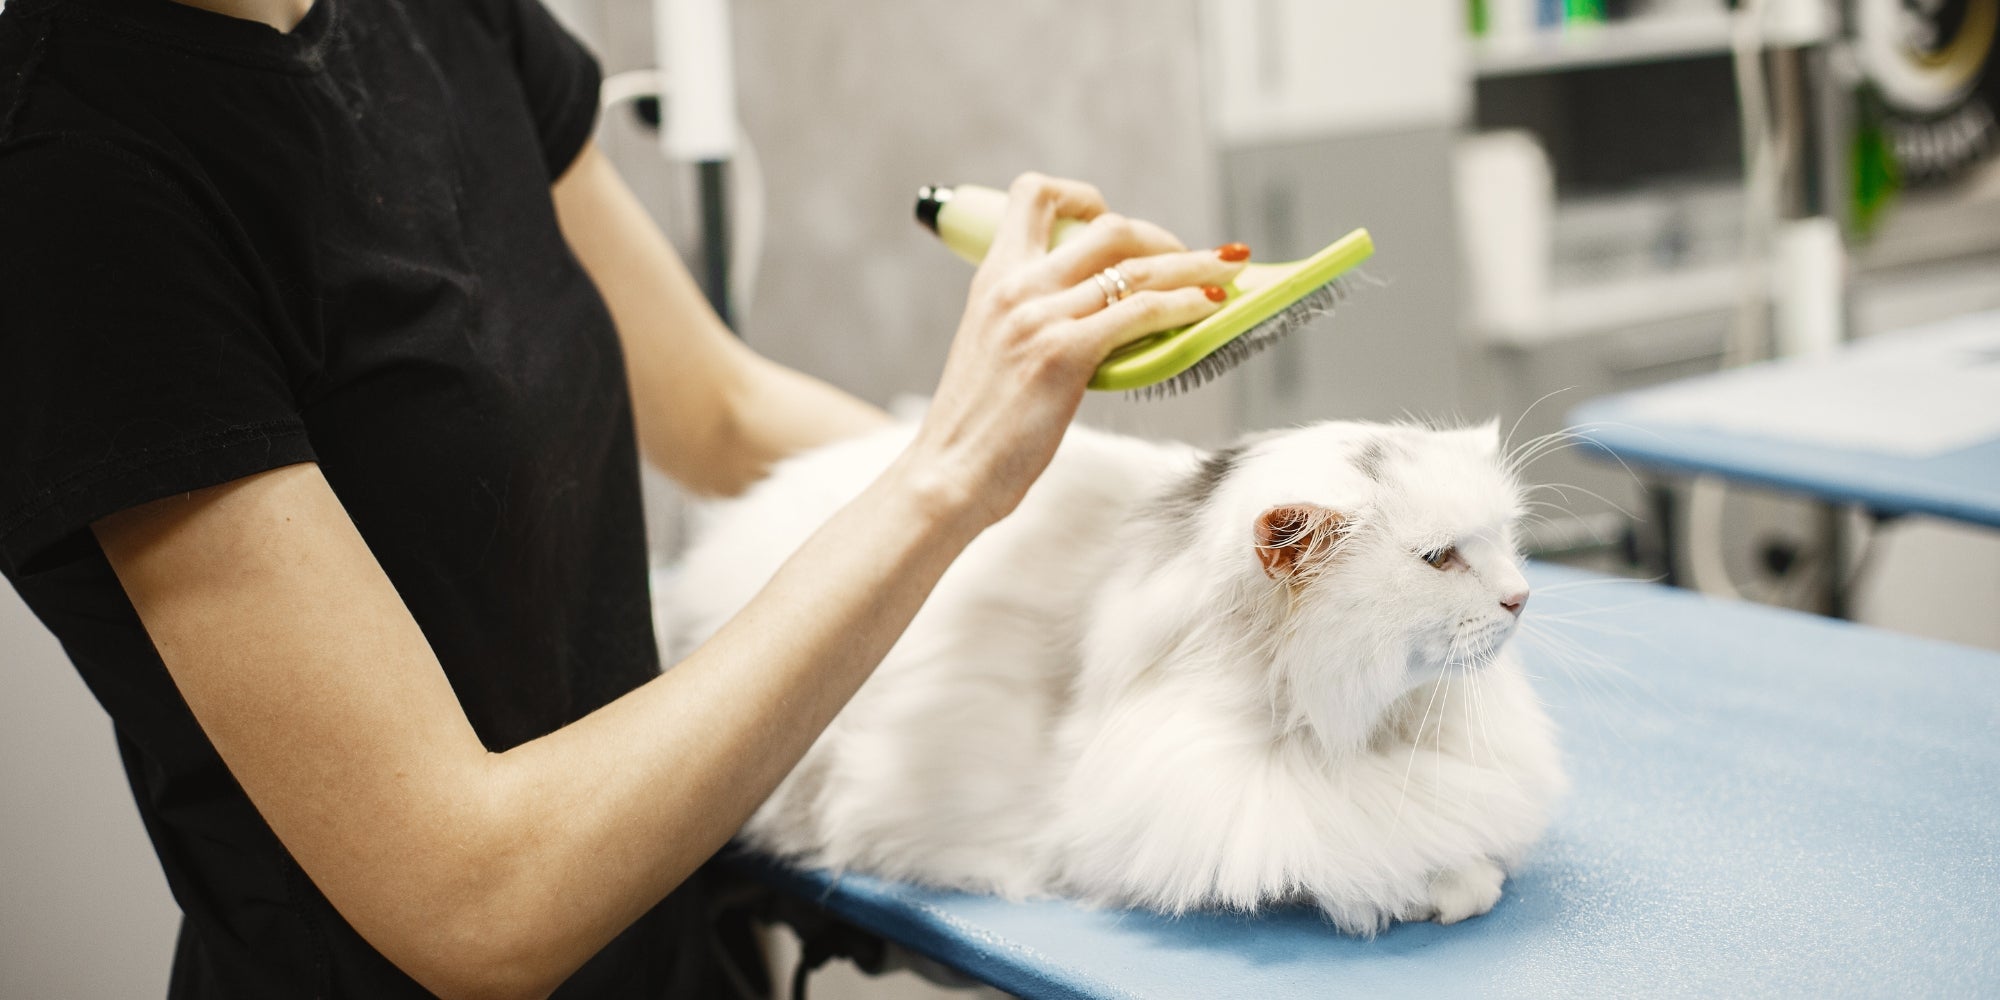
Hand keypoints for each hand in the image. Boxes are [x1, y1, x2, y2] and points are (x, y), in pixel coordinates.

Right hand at [895, 172, 1246, 529]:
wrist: (949, 473)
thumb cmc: (975, 428)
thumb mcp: (992, 350)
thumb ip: (1031, 322)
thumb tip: (1090, 319)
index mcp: (993, 279)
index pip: (1034, 195)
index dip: (1082, 197)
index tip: (1109, 219)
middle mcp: (1016, 287)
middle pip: (1107, 227)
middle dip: (1161, 238)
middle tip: (1190, 260)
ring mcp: (1041, 318)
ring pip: (1137, 266)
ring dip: (1195, 266)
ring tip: (1228, 271)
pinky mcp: (1064, 354)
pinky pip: (1141, 312)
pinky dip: (1184, 304)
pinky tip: (1208, 308)